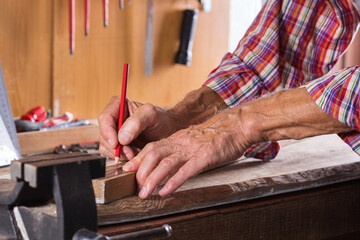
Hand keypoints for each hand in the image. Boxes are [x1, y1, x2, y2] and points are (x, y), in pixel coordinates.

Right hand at [98, 96, 185, 159]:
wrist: (168, 132)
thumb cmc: (161, 120)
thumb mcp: (152, 115)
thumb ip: (137, 122)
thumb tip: (121, 137)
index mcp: (118, 105)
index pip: (105, 118)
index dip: (108, 132)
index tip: (116, 144)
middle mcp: (113, 118)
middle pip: (104, 135)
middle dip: (116, 147)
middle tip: (130, 152)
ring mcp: (114, 132)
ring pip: (106, 147)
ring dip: (120, 154)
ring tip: (136, 153)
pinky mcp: (117, 145)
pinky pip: (112, 155)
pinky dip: (122, 158)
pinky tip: (135, 155)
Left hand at [122, 108, 252, 198]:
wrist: (236, 126)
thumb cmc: (215, 136)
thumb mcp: (192, 140)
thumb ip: (179, 149)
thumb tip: (166, 163)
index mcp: (176, 139)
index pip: (151, 147)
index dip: (138, 159)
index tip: (127, 170)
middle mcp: (181, 143)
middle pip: (154, 154)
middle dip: (141, 171)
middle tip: (135, 187)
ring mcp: (192, 149)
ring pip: (166, 163)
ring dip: (153, 179)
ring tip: (145, 193)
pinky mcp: (204, 157)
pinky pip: (186, 170)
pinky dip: (174, 181)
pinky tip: (166, 191)